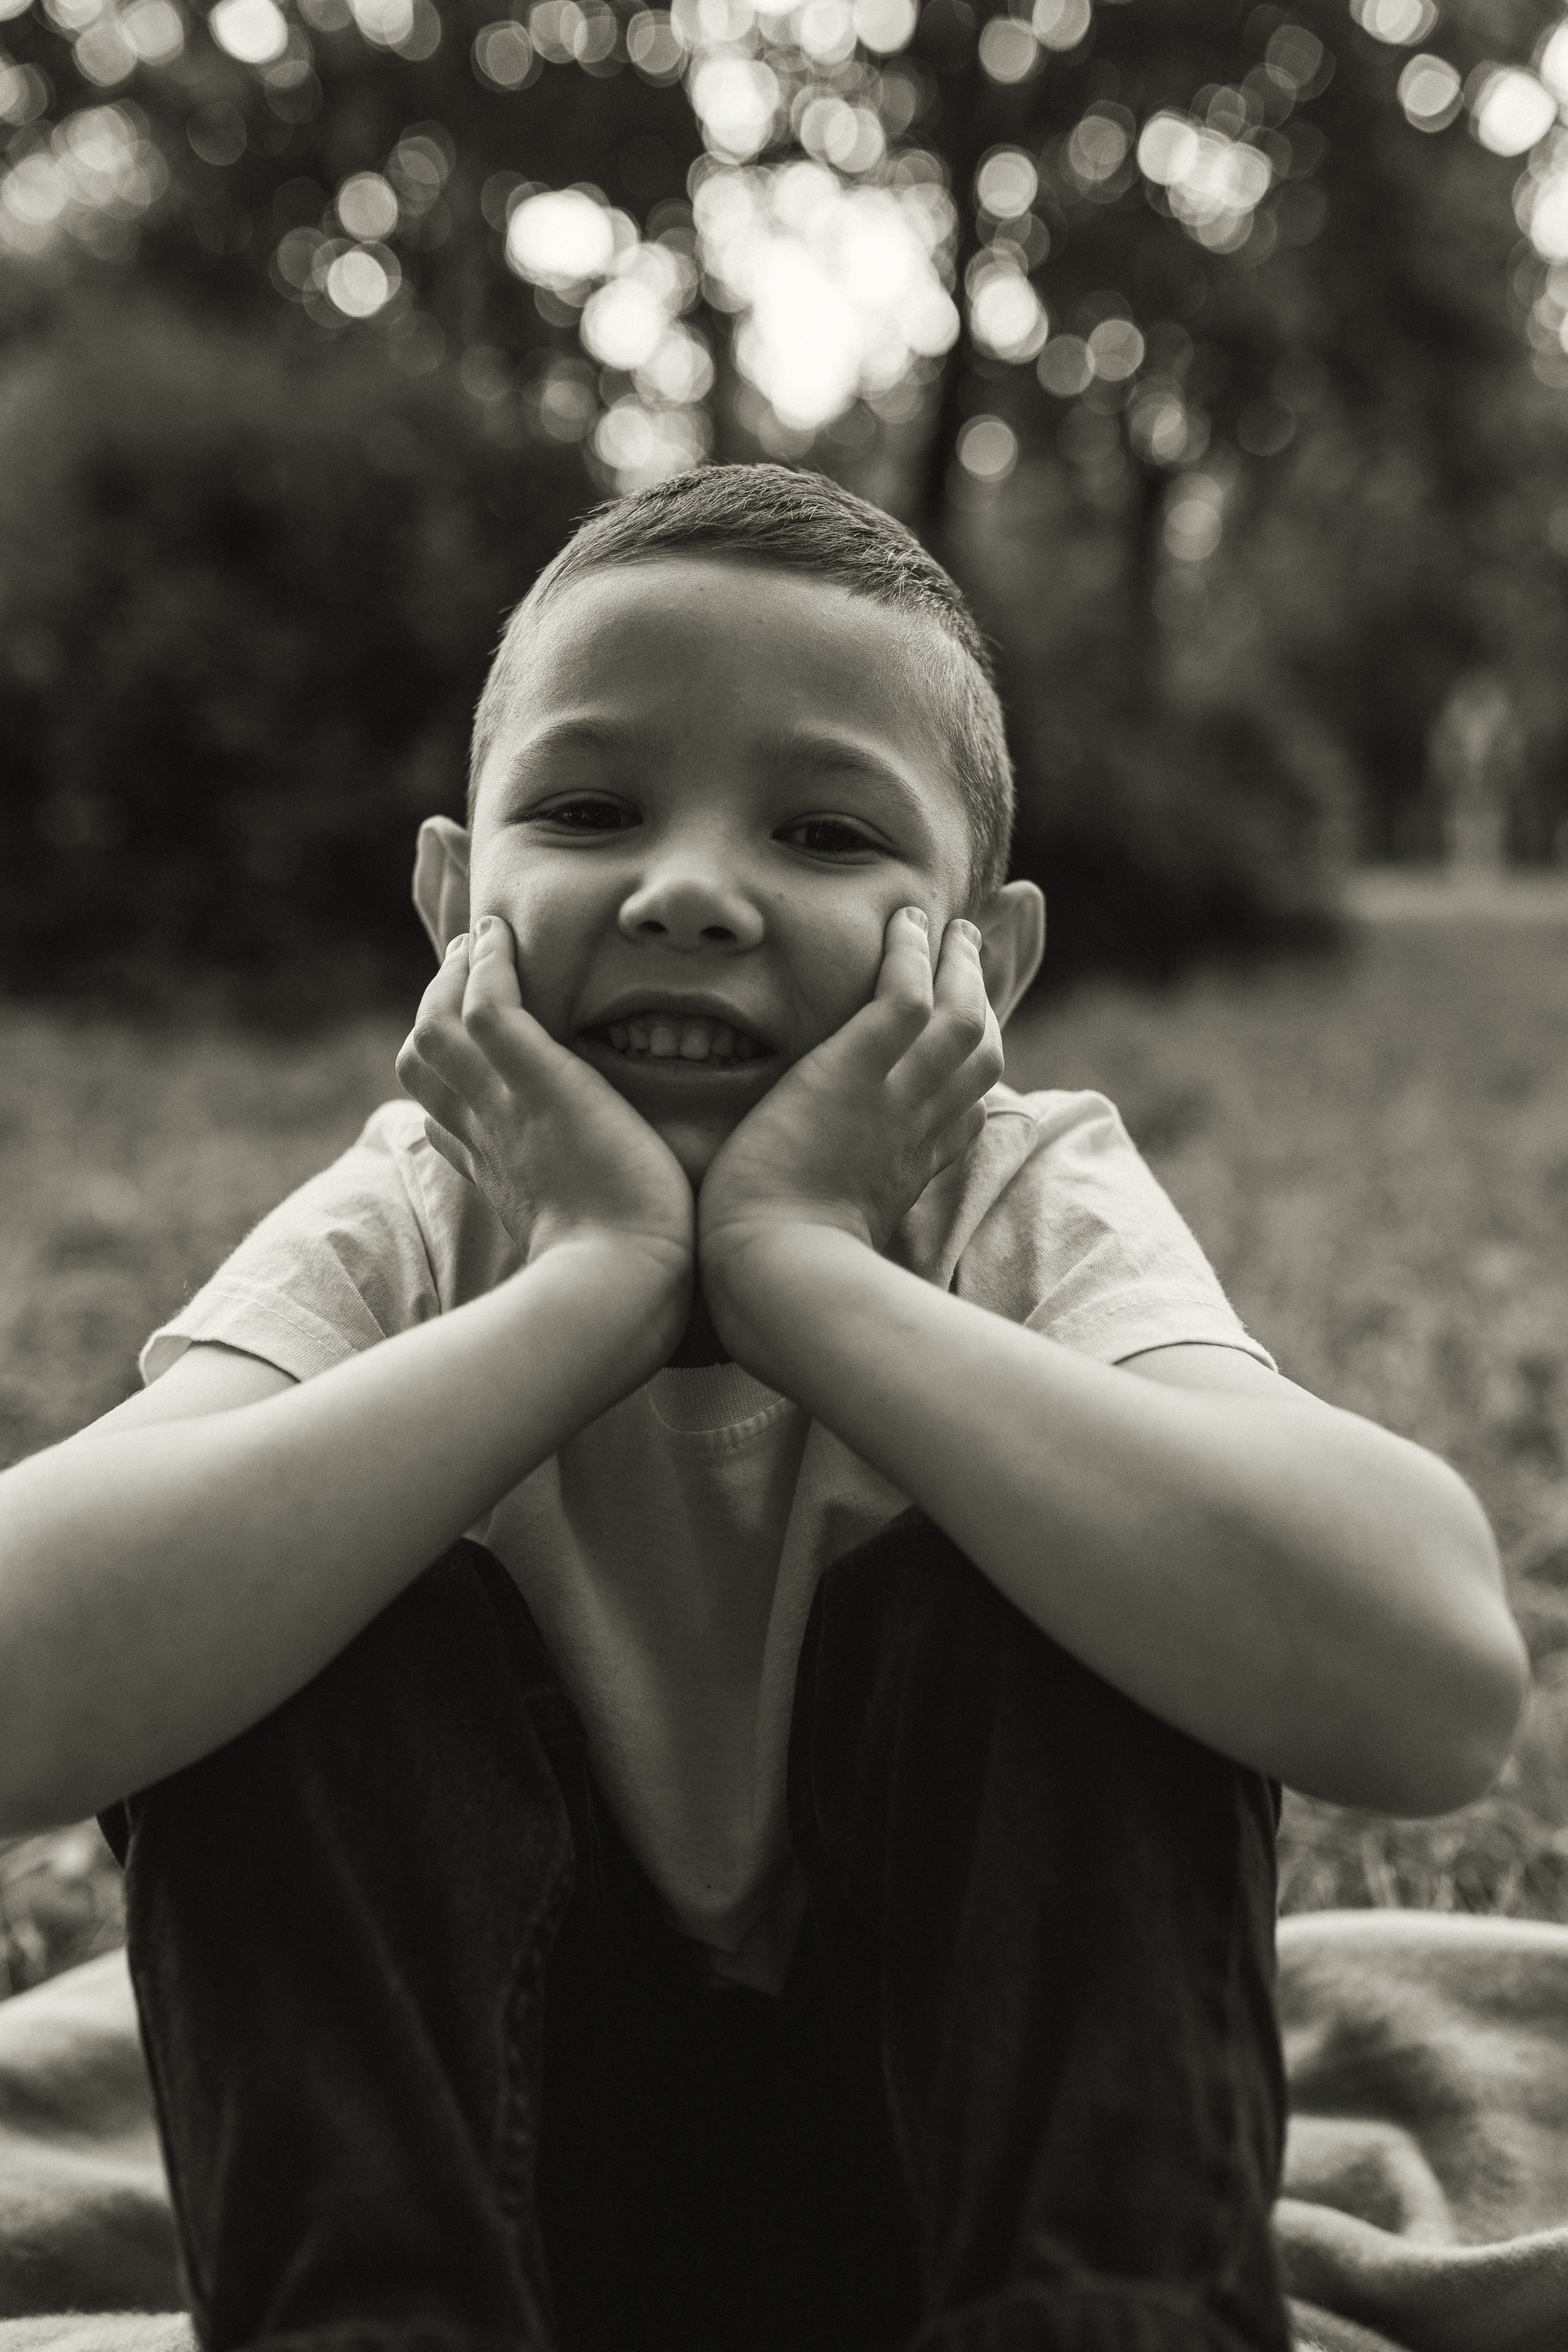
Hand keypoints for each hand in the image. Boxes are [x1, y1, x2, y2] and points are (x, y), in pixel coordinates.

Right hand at [396, 916, 695, 1317]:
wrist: (621, 1289)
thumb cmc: (626, 1283)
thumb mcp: (592, 1242)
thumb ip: (586, 1218)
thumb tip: (589, 1223)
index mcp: (500, 1176)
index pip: (448, 1118)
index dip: (450, 1080)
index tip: (469, 1054)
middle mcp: (487, 1137)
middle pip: (425, 1062)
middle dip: (435, 1010)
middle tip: (464, 969)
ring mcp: (502, 1107)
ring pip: (439, 1024)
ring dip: (455, 976)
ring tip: (481, 938)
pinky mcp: (535, 1083)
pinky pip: (488, 1006)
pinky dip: (487, 966)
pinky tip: (500, 933)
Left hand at [698, 907, 1003, 1310]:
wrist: (774, 1278)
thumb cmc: (776, 1277)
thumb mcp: (819, 1245)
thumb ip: (823, 1219)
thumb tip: (800, 1233)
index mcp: (908, 1175)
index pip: (960, 1114)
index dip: (967, 1075)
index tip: (963, 1044)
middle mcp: (916, 1133)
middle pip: (979, 1057)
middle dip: (982, 1002)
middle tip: (971, 956)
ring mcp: (893, 1101)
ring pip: (958, 1018)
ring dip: (959, 965)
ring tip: (950, 924)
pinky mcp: (854, 1074)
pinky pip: (903, 998)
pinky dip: (911, 955)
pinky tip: (905, 921)